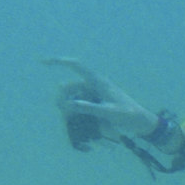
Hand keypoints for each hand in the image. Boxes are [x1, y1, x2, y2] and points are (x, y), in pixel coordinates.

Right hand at [43, 57, 157, 140]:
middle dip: (63, 99)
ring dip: (69, 108)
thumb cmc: (129, 115)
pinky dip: (76, 113)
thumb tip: (68, 104)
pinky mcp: (95, 103)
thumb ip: (89, 108)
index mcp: (98, 81)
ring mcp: (93, 94)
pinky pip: (79, 105)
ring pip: (72, 98)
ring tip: (71, 122)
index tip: (43, 63)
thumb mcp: (109, 113)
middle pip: (69, 87)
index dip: (59, 62)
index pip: (76, 66)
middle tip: (65, 114)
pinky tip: (76, 123)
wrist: (142, 123)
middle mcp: (93, 85)